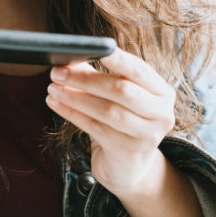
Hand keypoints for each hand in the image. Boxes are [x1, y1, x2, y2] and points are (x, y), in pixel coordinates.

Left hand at [45, 48, 177, 195]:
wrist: (129, 168)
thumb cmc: (120, 124)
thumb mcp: (114, 98)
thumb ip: (96, 76)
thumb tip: (69, 59)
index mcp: (162, 92)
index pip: (139, 70)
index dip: (119, 59)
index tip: (98, 48)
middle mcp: (161, 113)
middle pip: (122, 90)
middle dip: (86, 79)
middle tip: (58, 72)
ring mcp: (148, 135)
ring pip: (108, 110)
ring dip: (76, 97)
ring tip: (53, 89)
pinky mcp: (129, 152)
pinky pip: (96, 128)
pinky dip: (73, 114)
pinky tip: (56, 105)